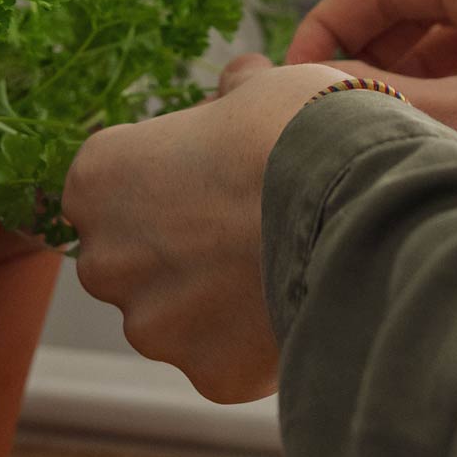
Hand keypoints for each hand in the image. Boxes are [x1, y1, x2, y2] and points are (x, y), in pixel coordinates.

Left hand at [63, 59, 340, 401]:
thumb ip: (232, 96)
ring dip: (217, 300)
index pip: (113, 184)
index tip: (218, 172)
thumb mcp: (261, 86)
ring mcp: (152, 324)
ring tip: (284, 264)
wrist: (357, 205)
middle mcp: (105, 258)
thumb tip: (239, 83)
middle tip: (251, 223)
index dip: (170, 176)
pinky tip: (299, 302)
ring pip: (178, 317)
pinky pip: (227, 358)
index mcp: (98, 177)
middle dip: (183, 248)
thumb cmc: (299, 130)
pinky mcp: (206, 374)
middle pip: (135, 258)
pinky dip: (257, 342)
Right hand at [288, 0, 456, 190]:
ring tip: (391, 134)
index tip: (300, 76)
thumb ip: (371, 95)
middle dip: (372, 54)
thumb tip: (309, 89)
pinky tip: (448, 144)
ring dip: (416, 80)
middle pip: (422, 0)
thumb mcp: (456, 119)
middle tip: (337, 109)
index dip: (329, 24)